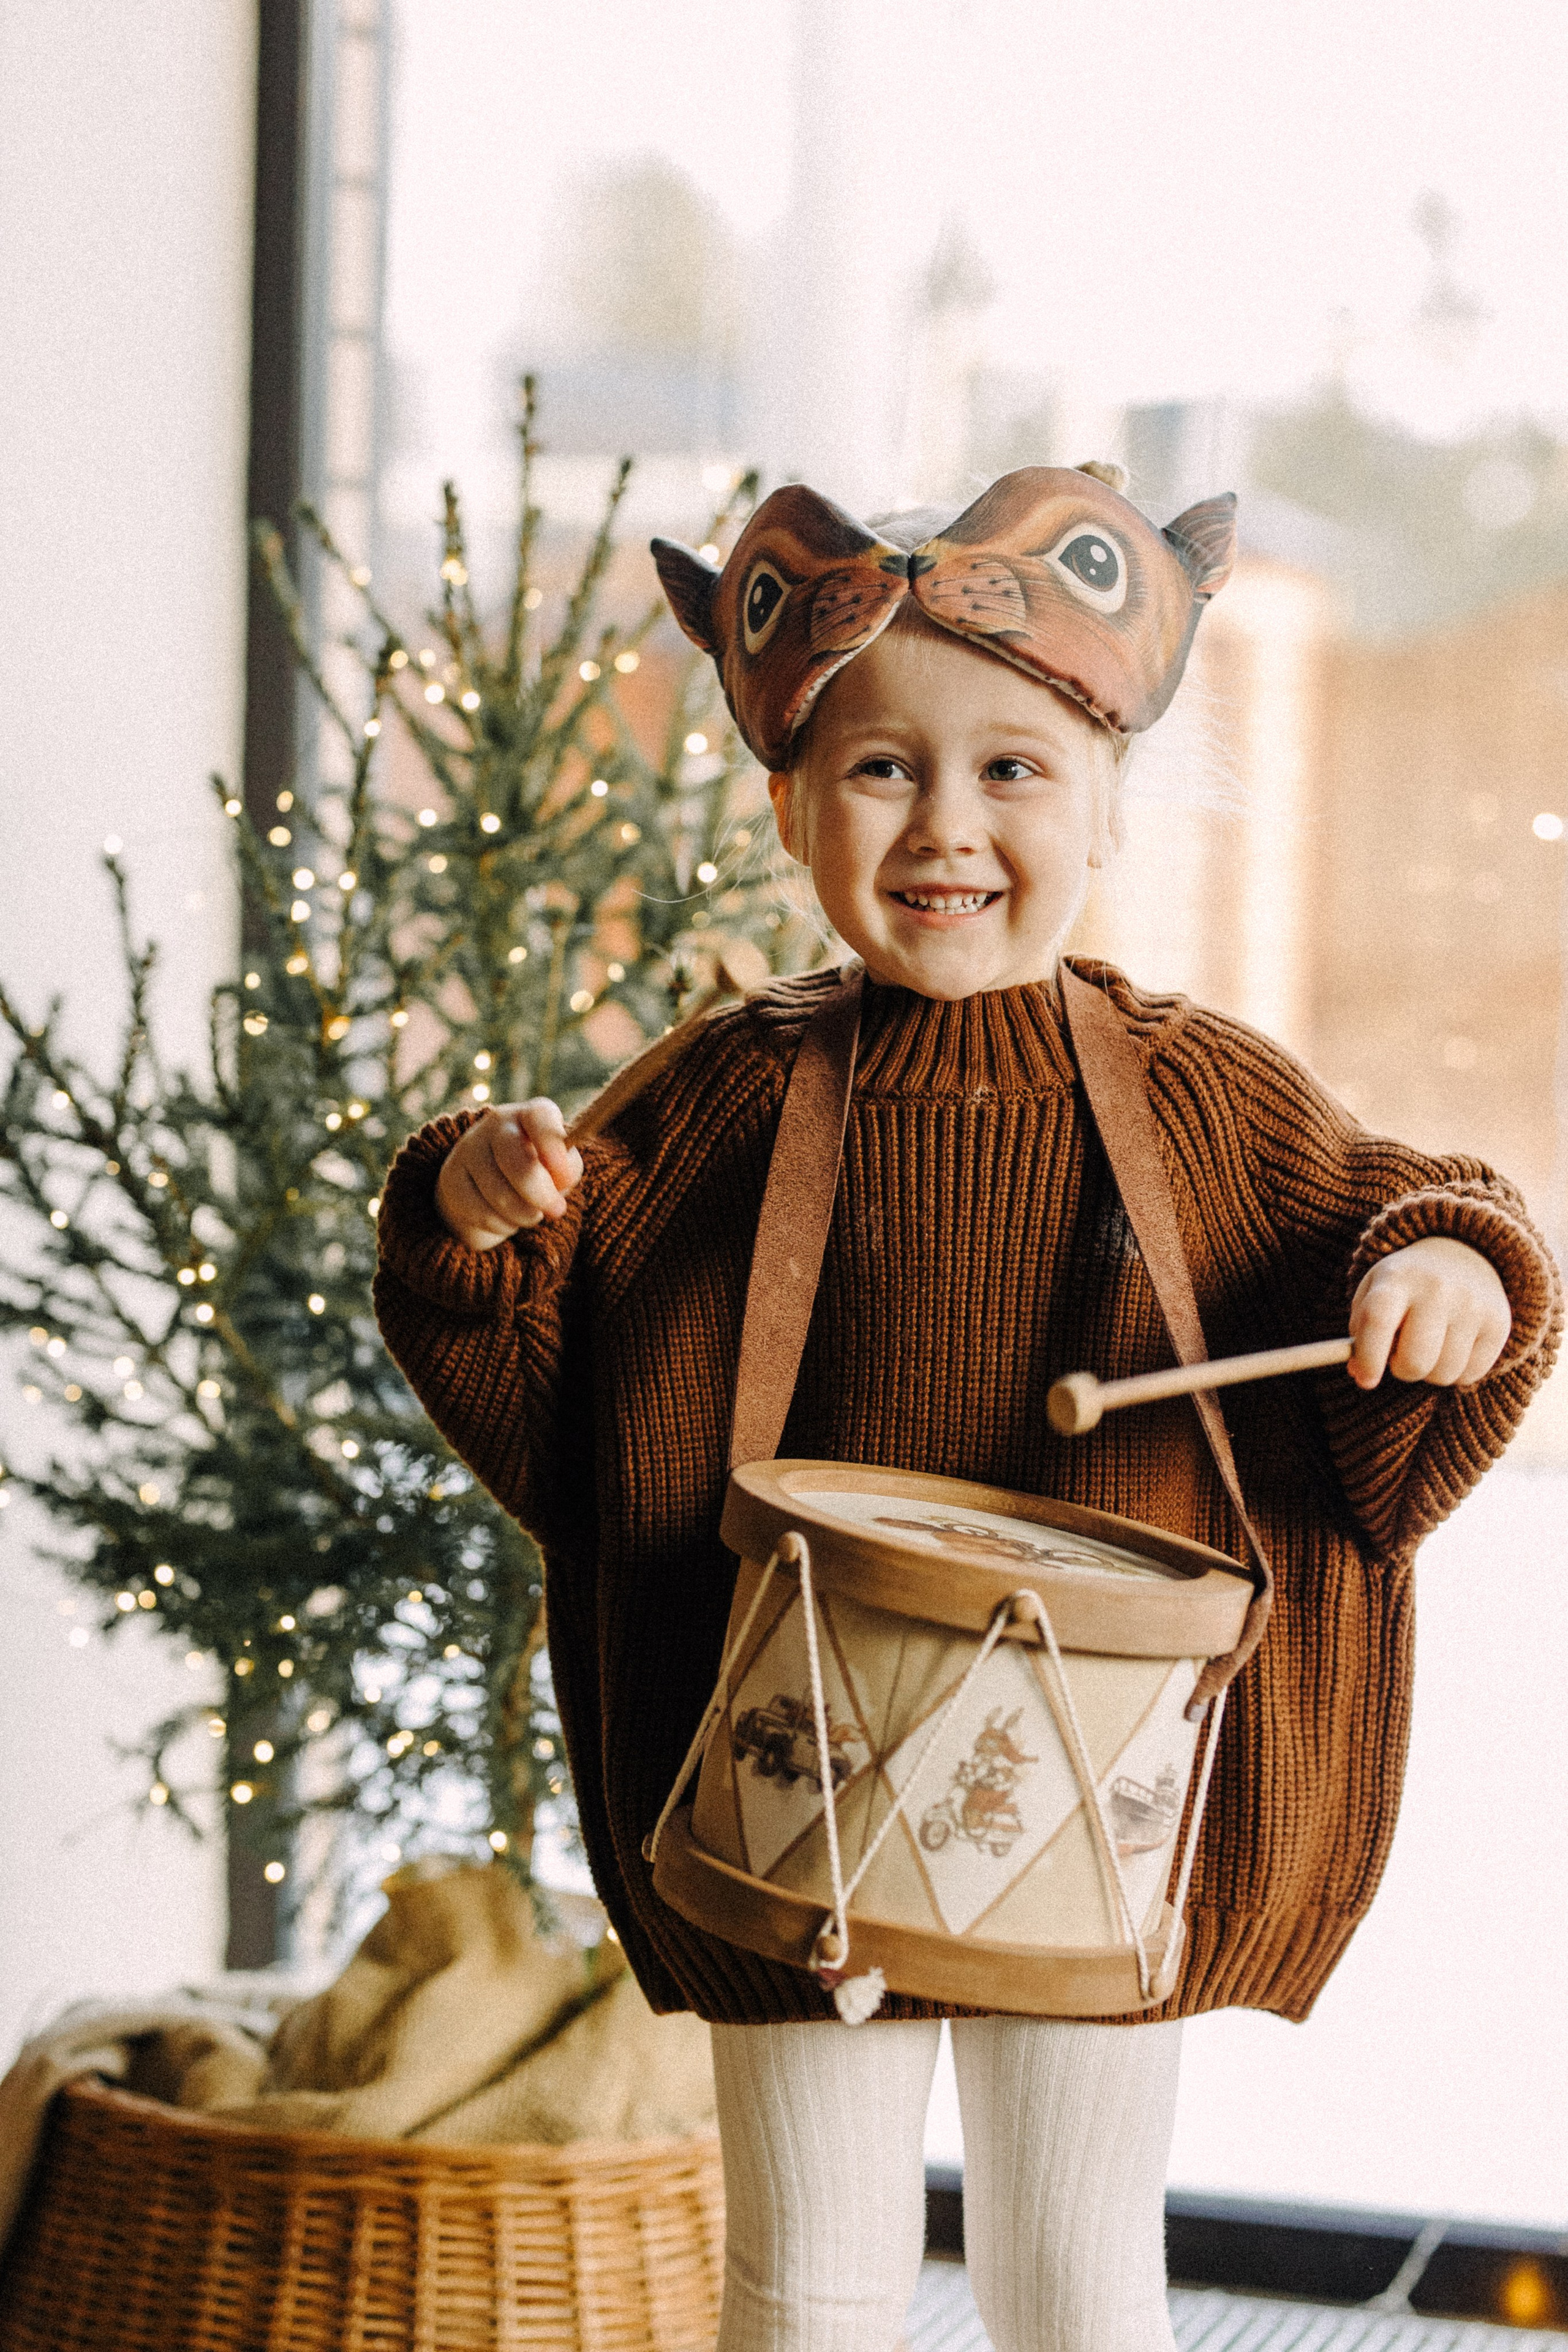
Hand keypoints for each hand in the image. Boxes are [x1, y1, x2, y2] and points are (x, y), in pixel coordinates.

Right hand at [434, 1100, 582, 1250]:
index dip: (554, 1148)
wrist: (489, 1186)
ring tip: (531, 1215)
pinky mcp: (451, 1178)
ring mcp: (469, 1149)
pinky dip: (502, 1224)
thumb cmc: (537, 1172)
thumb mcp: (559, 1167)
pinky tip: (507, 1219)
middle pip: (517, 1162)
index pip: (540, 1117)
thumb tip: (561, 1179)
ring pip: (500, 1194)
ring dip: (524, 1215)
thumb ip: (567, 1168)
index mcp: (528, 1115)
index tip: (566, 1180)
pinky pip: (481, 1212)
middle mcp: (496, 1124)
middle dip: (541, 1194)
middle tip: (556, 1210)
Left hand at [1348, 1236, 1510, 1388]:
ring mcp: (1472, 1305)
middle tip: (1400, 1357)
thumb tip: (1361, 1375)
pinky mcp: (1498, 1323)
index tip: (1366, 1381)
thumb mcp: (1374, 1295)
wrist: (1461, 1256)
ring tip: (1429, 1346)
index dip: (1369, 1359)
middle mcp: (1437, 1288)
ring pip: (1443, 1374)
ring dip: (1430, 1373)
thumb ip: (1360, 1335)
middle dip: (1402, 1370)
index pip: (1378, 1322)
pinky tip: (1452, 1347)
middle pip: (1414, 1360)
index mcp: (1396, 1278)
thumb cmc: (1405, 1288)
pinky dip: (1456, 1373)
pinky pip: (1470, 1375)